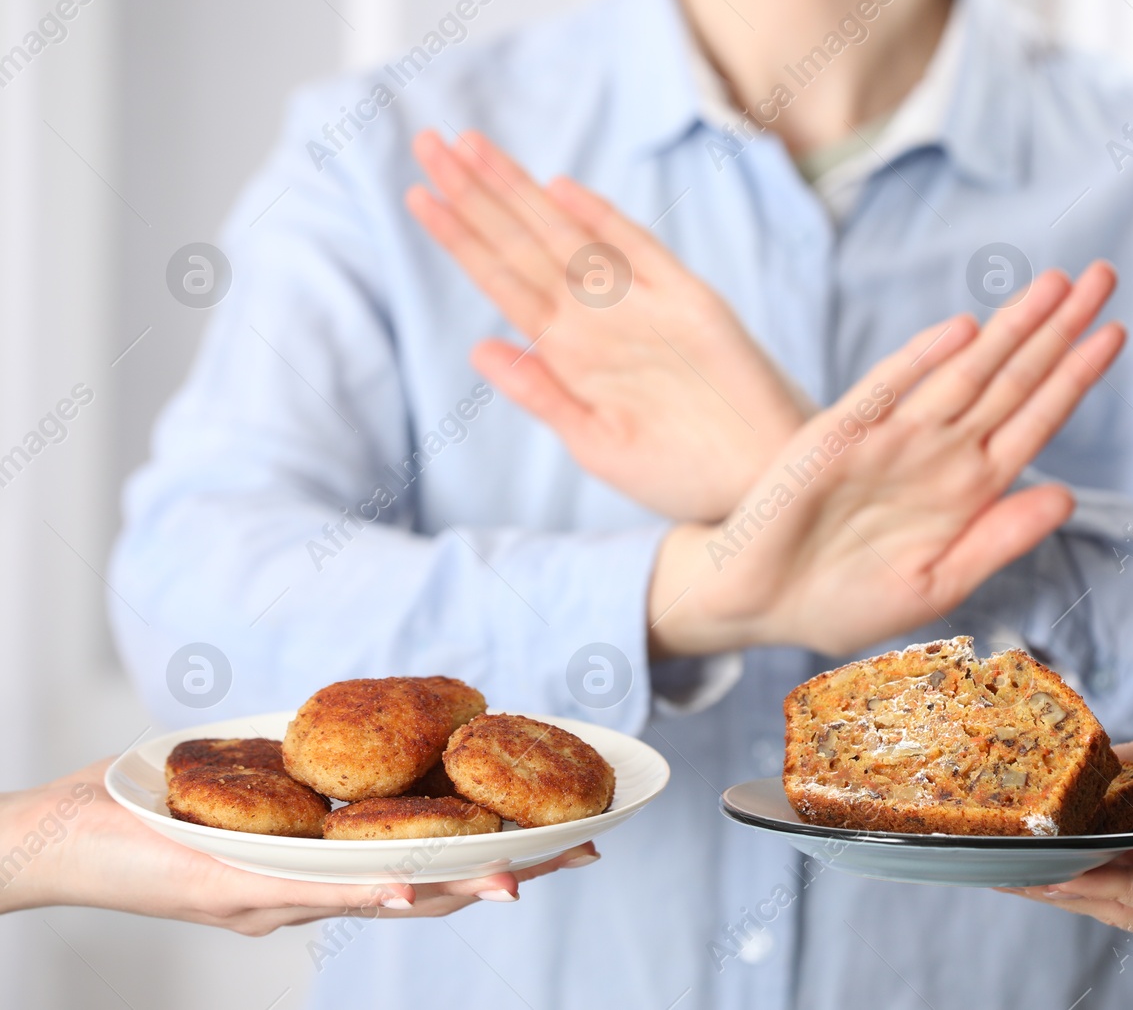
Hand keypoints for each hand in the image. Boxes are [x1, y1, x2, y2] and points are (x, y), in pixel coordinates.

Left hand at [2, 759, 598, 934]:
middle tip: (584, 850)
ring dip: (458, 887)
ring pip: (386, 899)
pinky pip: (312, 895)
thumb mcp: (249, 783)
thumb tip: (375, 726)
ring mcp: (276, 897)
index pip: (430, 862)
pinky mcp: (233, 889)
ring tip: (519, 877)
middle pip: (430, 888)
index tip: (571, 831)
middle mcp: (310, 894)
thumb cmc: (145, 805)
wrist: (53, 838)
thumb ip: (311, 769)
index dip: (502, 850)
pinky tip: (410, 884)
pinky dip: (366, 892)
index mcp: (322, 868)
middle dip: (510, 870)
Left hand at [407, 130, 810, 521]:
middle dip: (476, 194)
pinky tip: (562, 189)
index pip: (503, 280)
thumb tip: (479, 349)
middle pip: (525, 244)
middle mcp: (599, 320)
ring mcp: (645, 306)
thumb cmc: (682, 476)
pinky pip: (641, 253)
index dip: (461, 237)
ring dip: (520, 193)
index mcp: (570, 354)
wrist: (762, 487)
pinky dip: (604, 221)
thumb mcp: (597, 447)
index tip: (417, 194)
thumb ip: (543, 396)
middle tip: (428, 142)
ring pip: (570, 236)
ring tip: (471, 147)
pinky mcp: (693, 304)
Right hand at [648, 263, 1125, 656]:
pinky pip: (886, 391)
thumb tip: (1068, 496)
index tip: (1116, 332)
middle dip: (1056, 329)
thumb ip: (999, 540)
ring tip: (1053, 285)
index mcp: (969, 490)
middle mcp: (938, 454)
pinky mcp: (836, 436)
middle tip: (1102, 274)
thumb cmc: (846, 601)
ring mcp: (889, 439)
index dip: (1076, 376)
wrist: (760, 606)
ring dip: (1007, 329)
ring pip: (961, 373)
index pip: (1036, 419)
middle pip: (1011, 380)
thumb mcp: (937, 585)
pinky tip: (962, 331)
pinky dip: (922, 361)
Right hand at [1002, 717, 1132, 950]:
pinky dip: (1105, 892)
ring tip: (1006, 862)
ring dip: (1060, 880)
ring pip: (1114, 895)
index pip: (1104, 832)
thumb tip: (1079, 769)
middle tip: (983, 847)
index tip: (1005, 814)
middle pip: (1099, 871)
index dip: (1056, 826)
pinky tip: (1065, 873)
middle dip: (1042, 862)